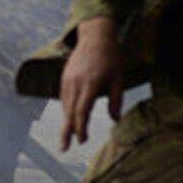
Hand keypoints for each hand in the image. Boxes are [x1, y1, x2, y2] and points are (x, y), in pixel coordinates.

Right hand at [58, 17, 122, 149]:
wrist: (95, 35)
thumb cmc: (111, 56)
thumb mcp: (119, 77)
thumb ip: (116, 99)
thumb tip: (114, 119)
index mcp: (91, 83)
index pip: (82, 110)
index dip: (80, 127)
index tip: (82, 140)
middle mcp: (76, 82)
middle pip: (69, 111)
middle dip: (67, 130)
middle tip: (65, 148)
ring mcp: (68, 79)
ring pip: (65, 105)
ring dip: (67, 121)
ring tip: (69, 136)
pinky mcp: (65, 77)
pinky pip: (63, 97)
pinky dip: (66, 109)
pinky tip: (70, 118)